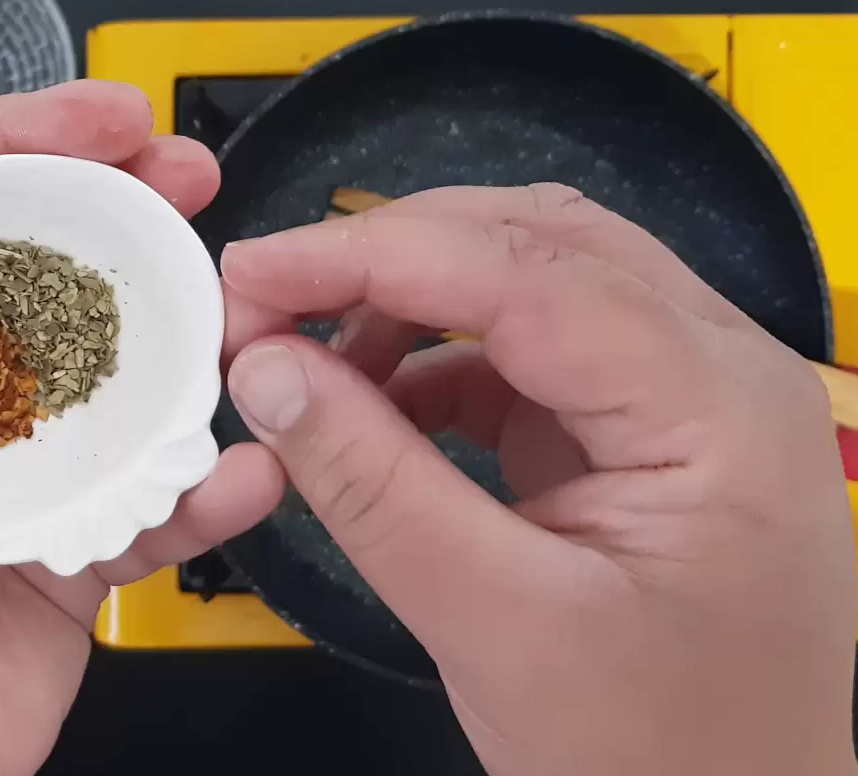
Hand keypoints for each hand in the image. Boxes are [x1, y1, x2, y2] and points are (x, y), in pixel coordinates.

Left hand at [0, 82, 284, 775]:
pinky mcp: (60, 550)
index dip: (18, 140)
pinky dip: (201, 486)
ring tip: (241, 311)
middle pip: (34, 265)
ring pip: (106, 371)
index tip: (105, 118)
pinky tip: (244, 469)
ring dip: (179, 335)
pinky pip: (144, 500)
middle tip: (194, 179)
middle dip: (116, 212)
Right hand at [220, 184, 857, 775]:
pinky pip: (524, 355)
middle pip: (536, 245)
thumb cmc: (650, 755)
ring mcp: (684, 398)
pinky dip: (432, 363)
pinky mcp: (640, 433)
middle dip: (386, 258)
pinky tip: (367, 404)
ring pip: (528, 284)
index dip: (371, 254)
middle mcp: (719, 371)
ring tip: (304, 359)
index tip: (250, 273)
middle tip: (263, 302)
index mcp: (717, 408)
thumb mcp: (494, 624)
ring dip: (407, 303)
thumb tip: (262, 370)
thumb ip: (373, 485)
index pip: (528, 273)